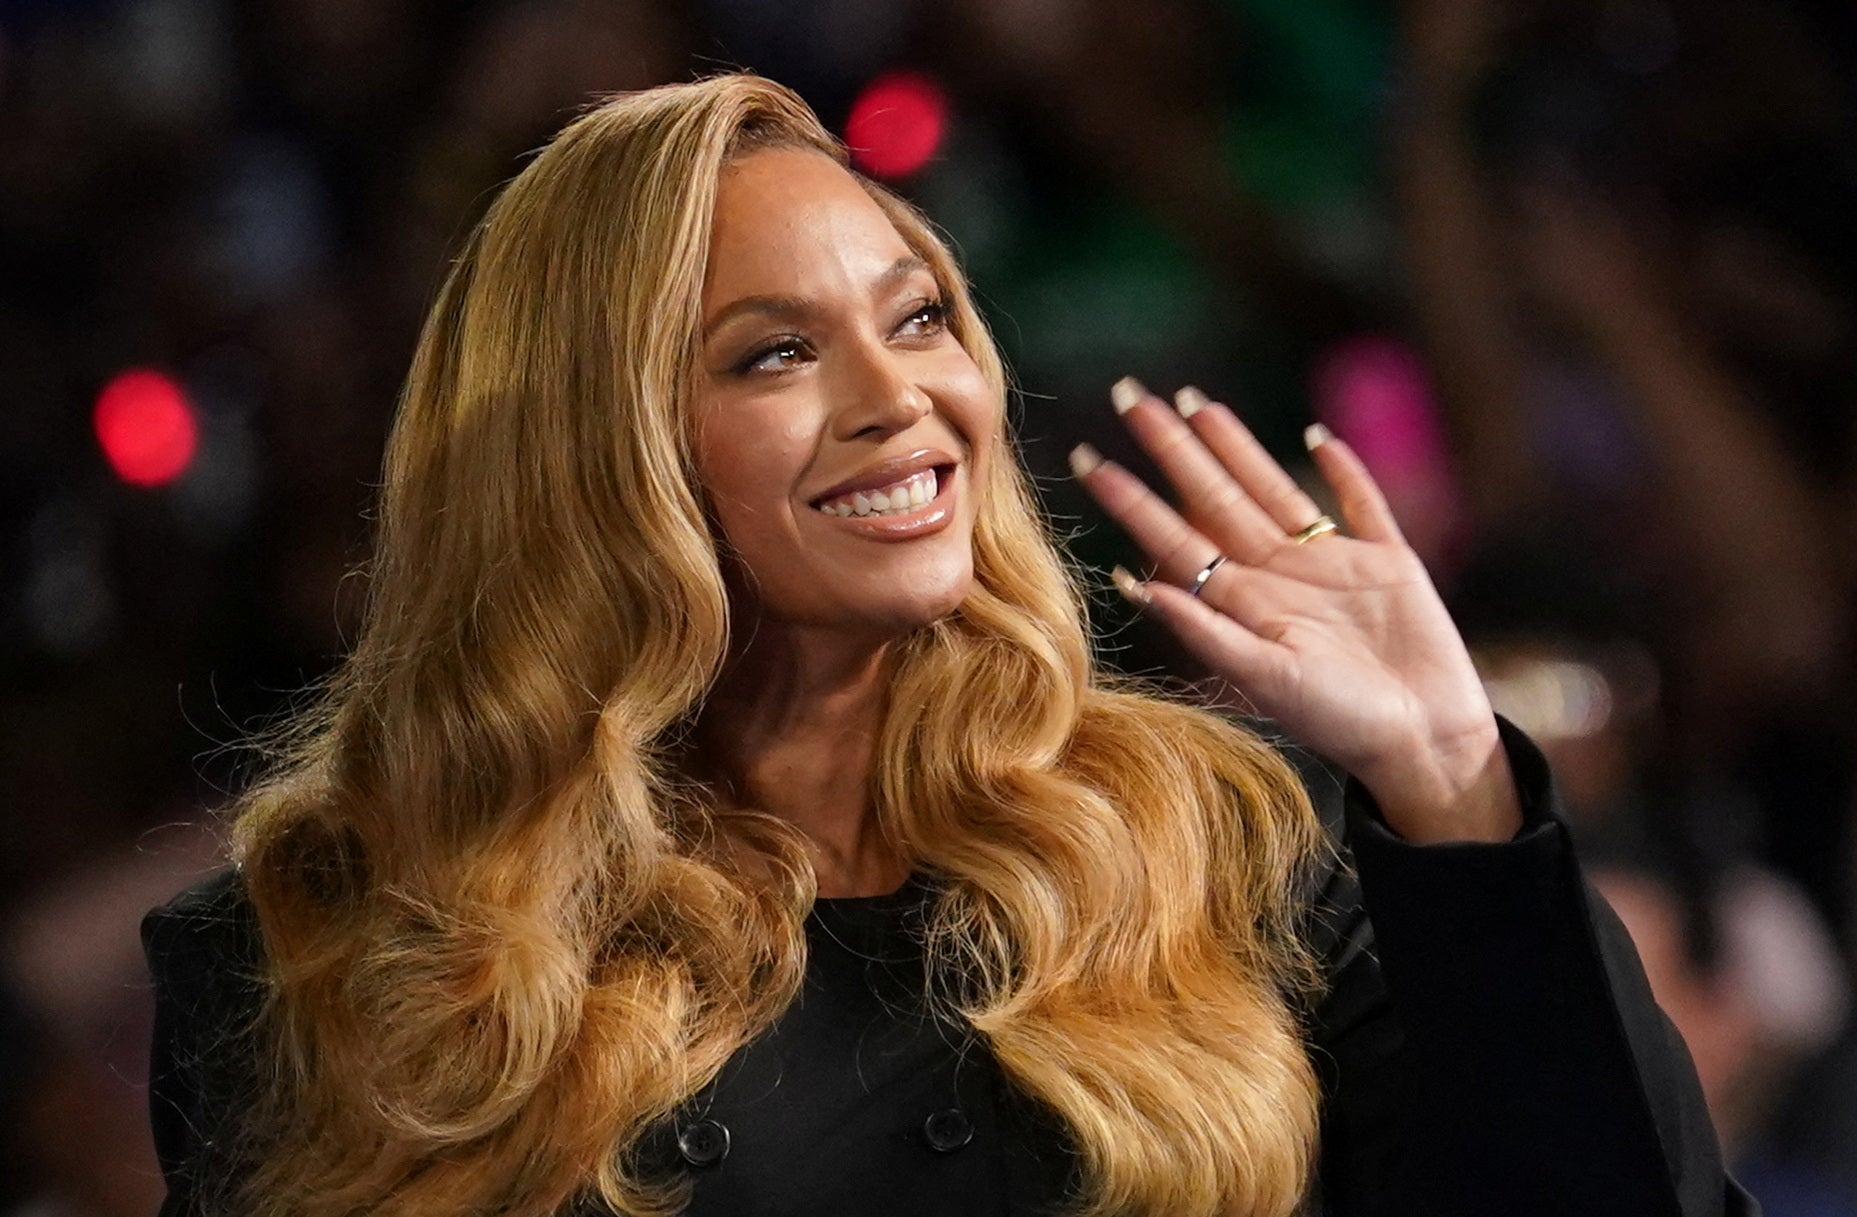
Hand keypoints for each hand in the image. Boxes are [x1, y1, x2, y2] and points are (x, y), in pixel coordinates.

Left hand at [1072, 379, 1519, 843]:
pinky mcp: (1388, 560)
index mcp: (1243, 602)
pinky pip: (1361, 503)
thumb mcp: (1267, 678)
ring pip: (1272, 487)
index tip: (1087, 461)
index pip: (1174, 537)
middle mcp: (1277, 575)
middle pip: (1213, 496)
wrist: (1426, 741)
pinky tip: (1318, 438)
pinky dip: (1343, 470)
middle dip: (1171, 447)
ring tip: (1195, 401)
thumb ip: (1208, 631)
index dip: (1132, 499)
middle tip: (1128, 394)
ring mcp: (1330, 564)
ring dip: (1236, 445)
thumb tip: (1140, 585)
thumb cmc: (1341, 722)